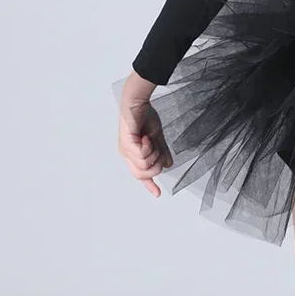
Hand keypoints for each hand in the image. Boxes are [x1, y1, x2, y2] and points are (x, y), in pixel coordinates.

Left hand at [117, 73, 172, 197]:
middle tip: (158, 150)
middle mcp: (127, 155)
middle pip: (143, 174)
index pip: (141, 174)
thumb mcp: (158, 136)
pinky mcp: (126, 144)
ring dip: (153, 152)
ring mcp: (125, 151)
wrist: (138, 102)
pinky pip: (142, 155)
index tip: (158, 193)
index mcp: (134, 155)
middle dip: (156, 165)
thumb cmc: (145, 116)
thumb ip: (163, 151)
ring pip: (145, 165)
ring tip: (150, 139)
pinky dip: (148, 146)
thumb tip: (168, 164)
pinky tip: (145, 136)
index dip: (150, 185)